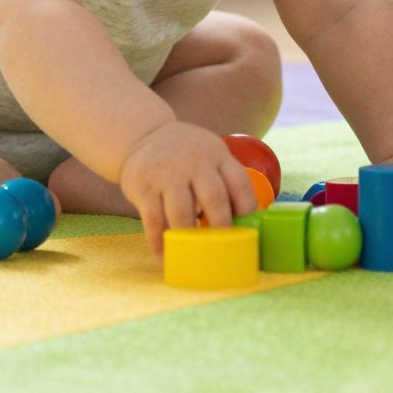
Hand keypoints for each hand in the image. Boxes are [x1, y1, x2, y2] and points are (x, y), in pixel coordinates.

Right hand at [117, 122, 259, 255]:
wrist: (143, 135)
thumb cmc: (186, 155)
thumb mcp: (210, 155)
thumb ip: (225, 181)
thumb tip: (247, 222)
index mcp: (217, 156)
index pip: (239, 182)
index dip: (247, 209)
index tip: (249, 232)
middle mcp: (194, 163)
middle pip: (214, 197)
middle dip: (221, 226)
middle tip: (224, 249)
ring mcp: (167, 174)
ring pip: (182, 211)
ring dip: (189, 237)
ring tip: (193, 256)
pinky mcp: (143, 186)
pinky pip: (153, 218)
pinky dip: (159, 240)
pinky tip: (164, 254)